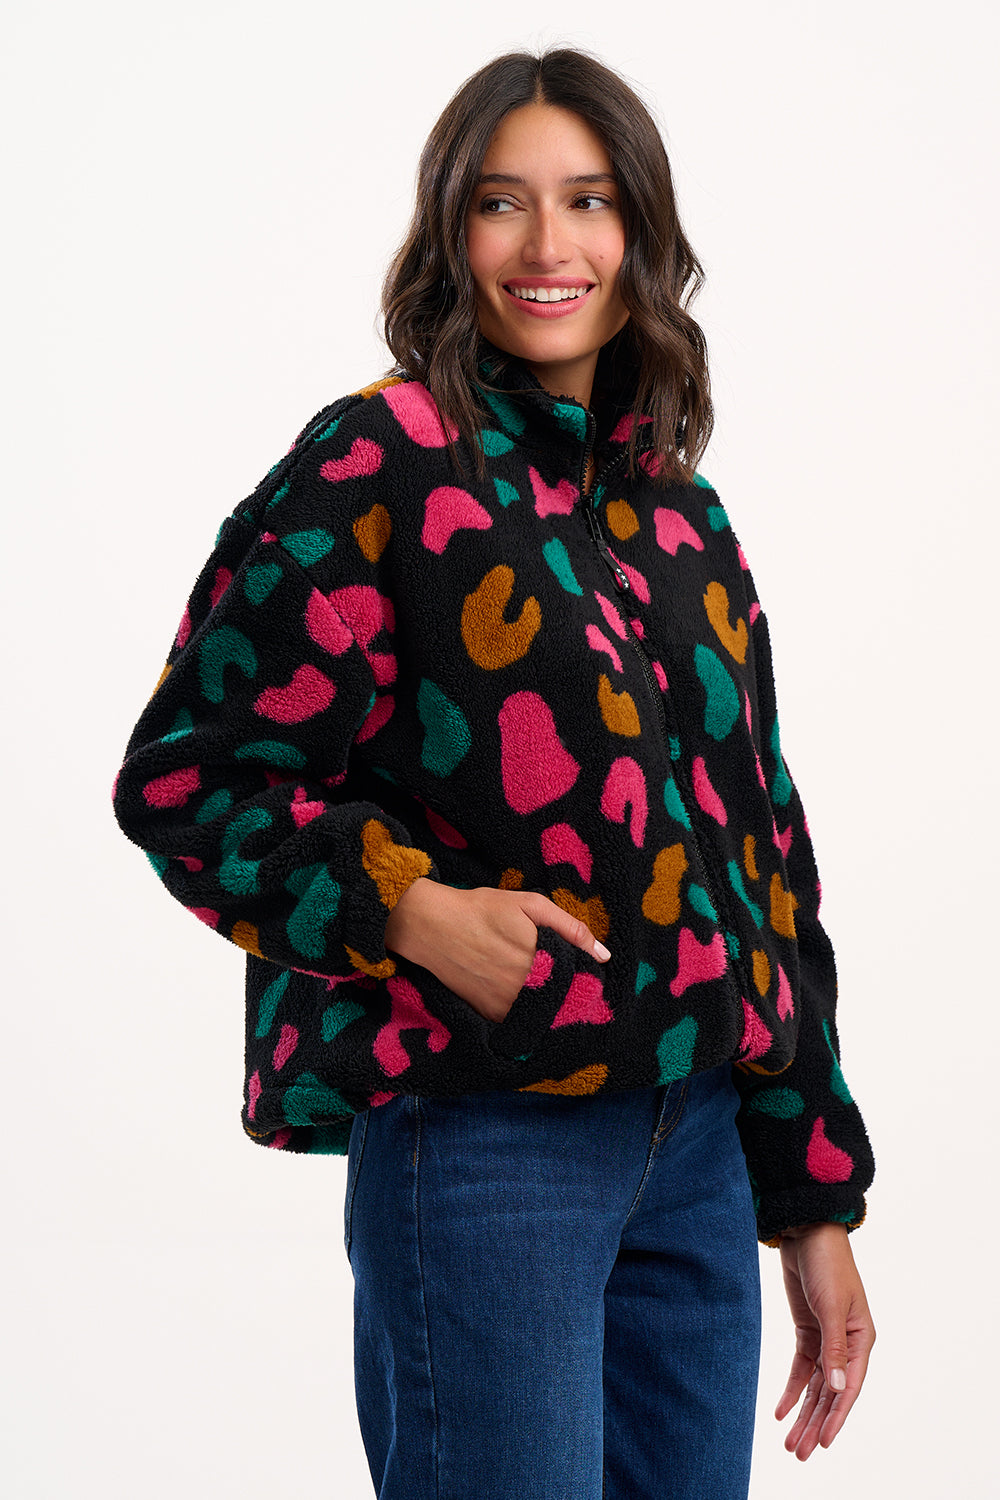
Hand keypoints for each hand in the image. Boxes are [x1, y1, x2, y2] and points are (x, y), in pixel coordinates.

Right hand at [383, 878, 610, 1021]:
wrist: (433, 926)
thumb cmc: (483, 909)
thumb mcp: (530, 904)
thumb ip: (570, 928)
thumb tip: (604, 955)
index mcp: (542, 959)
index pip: (581, 980)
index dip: (587, 977)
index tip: (586, 972)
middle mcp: (527, 987)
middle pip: (566, 999)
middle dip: (571, 991)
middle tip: (562, 975)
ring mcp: (507, 1005)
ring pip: (545, 1013)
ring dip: (550, 1003)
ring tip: (541, 982)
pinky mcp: (491, 1015)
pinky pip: (520, 1019)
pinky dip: (526, 1010)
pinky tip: (521, 991)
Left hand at [774, 1221, 874, 1459]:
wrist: (807, 1231)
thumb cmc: (827, 1263)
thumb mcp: (832, 1306)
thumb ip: (834, 1348)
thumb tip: (837, 1388)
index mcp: (862, 1339)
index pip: (849, 1387)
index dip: (837, 1417)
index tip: (823, 1442)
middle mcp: (847, 1344)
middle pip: (831, 1393)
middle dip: (816, 1424)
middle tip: (800, 1453)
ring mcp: (827, 1338)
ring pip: (816, 1386)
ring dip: (804, 1413)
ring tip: (791, 1443)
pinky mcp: (808, 1331)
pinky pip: (802, 1368)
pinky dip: (792, 1389)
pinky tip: (781, 1410)